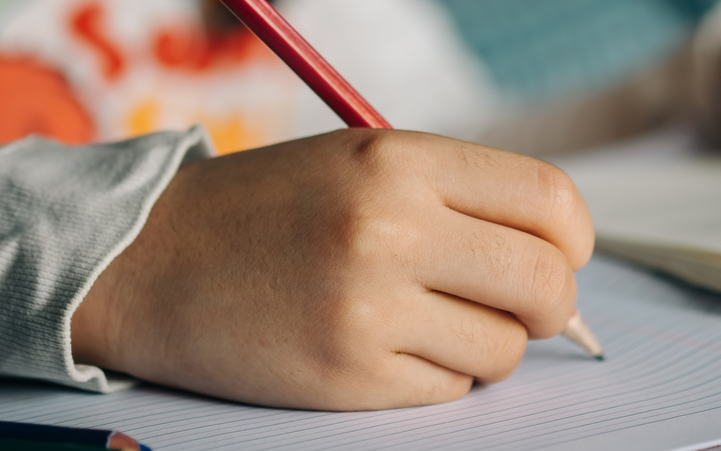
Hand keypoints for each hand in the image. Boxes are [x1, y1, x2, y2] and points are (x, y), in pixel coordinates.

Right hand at [71, 129, 594, 410]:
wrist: (148, 261)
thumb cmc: (265, 209)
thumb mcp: (361, 163)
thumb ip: (459, 196)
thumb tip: (559, 255)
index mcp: (399, 161)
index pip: (550, 200)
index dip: (572, 238)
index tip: (561, 255)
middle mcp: (390, 229)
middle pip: (546, 283)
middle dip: (552, 305)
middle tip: (523, 307)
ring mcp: (368, 308)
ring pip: (504, 348)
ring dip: (487, 343)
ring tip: (430, 320)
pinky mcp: (347, 376)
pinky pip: (449, 388)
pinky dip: (437, 374)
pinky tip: (386, 346)